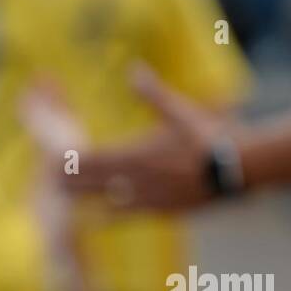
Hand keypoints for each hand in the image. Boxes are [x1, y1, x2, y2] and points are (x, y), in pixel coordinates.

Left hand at [66, 65, 237, 211]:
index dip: (72, 163)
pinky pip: (129, 216)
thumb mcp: (180, 111)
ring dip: (86, 200)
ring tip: (67, 200)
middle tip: (50, 184)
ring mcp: (149, 199)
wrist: (240, 170)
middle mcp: (137, 180)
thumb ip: (152, 94)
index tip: (52, 163)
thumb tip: (133, 70)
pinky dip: (110, 217)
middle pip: (94, 183)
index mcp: (138, 155)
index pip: (94, 161)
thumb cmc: (210, 137)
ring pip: (107, 201)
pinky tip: (98, 220)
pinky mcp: (163, 212)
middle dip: (72, 183)